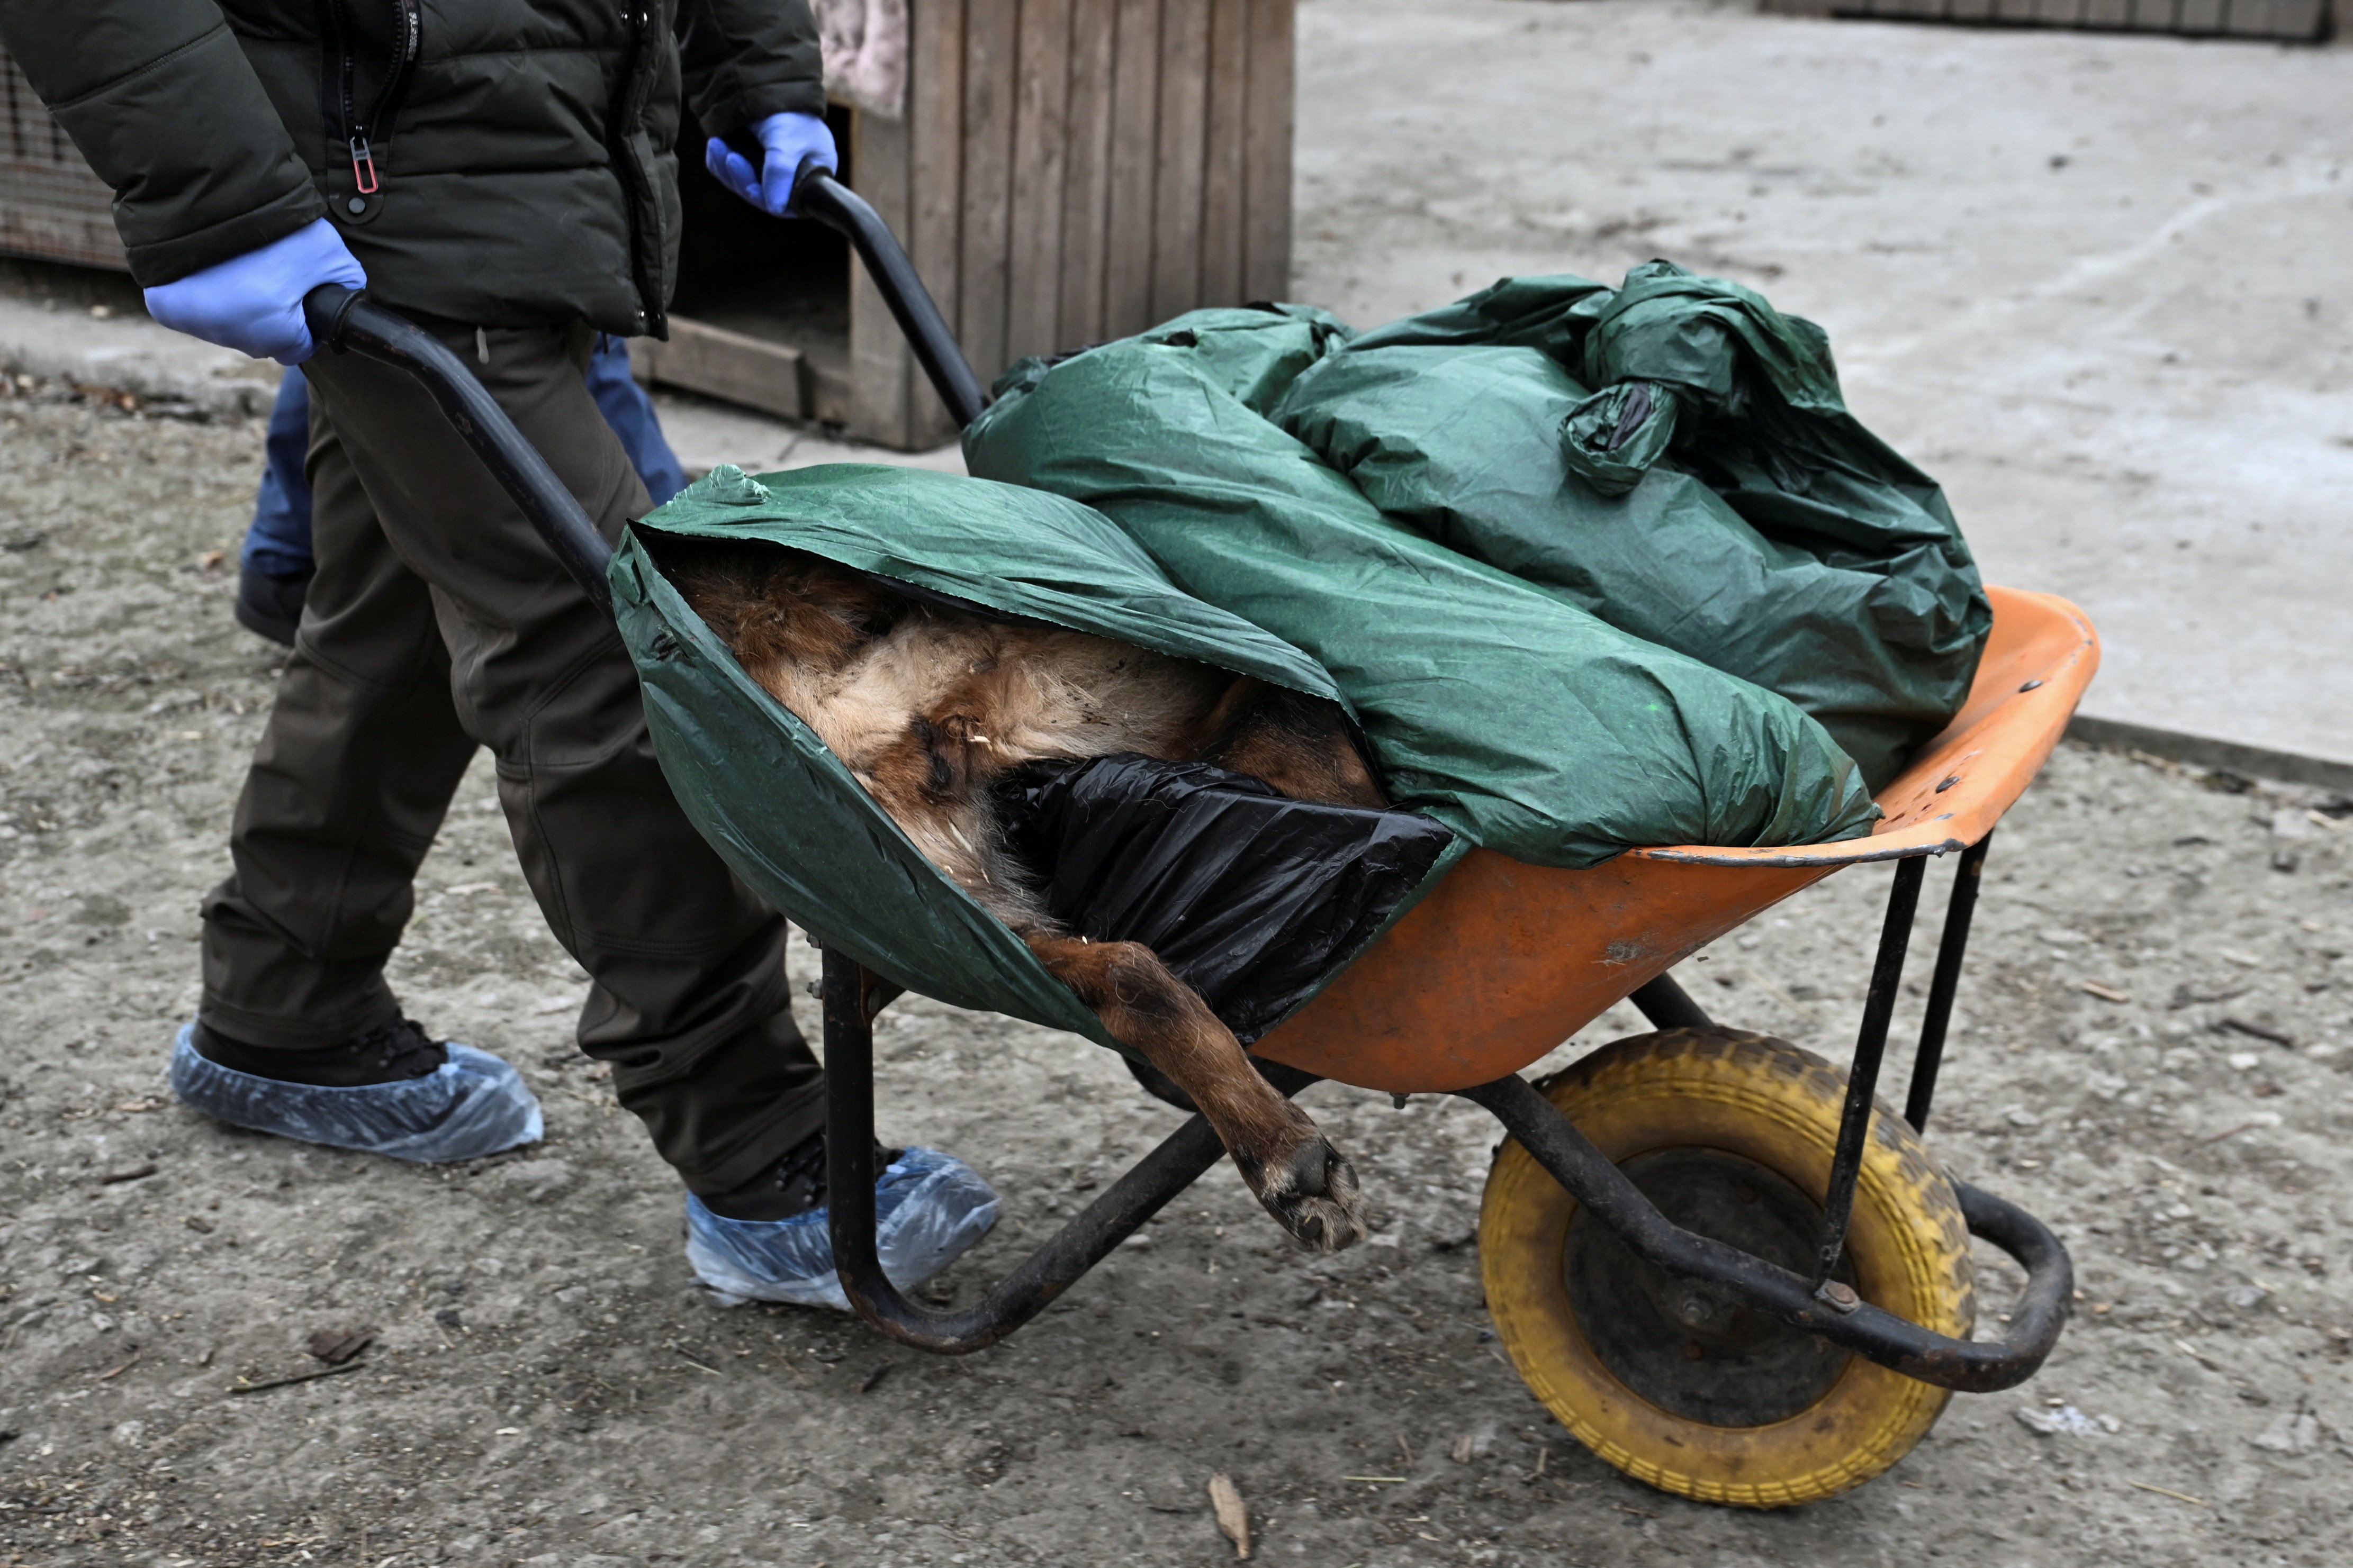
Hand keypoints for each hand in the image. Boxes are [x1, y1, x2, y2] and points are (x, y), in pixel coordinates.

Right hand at [141, 219, 367, 365]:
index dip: (305, 317)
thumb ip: (346, 280)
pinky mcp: (165, 310)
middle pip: (264, 338)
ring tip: (240, 265)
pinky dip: (205, 293)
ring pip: (229, 325)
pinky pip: (196, 311)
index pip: (301, 346)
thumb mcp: (328, 251)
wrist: (202, 197)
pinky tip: (213, 268)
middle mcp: (234, 340)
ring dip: (238, 303)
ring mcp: (197, 326)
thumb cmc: (272, 228)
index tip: (299, 290)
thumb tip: (350, 295)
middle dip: (271, 311)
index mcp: (276, 336)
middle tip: (268, 270)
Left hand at [703, 111, 836, 216]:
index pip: (789, 203)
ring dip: (727, 169)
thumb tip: (774, 207)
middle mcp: (791, 174)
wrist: (765, 77)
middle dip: (741, 178)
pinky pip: (730, 172)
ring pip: (742, 184)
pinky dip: (720, 162)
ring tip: (717, 146)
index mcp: (811, 174)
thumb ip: (781, 172)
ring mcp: (768, 166)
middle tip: (729, 157)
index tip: (750, 187)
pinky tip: (715, 147)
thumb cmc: (788, 111)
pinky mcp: (749, 157)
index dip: (767, 198)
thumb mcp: (786, 141)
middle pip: (761, 195)